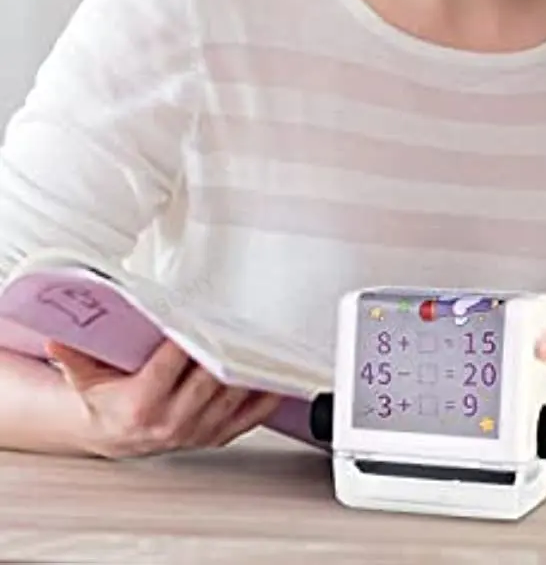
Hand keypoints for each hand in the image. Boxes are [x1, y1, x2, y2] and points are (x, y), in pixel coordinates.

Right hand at [48, 338, 281, 459]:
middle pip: (208, 379)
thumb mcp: (85, 375)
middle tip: (242, 325)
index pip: (171, 365)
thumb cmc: (107, 400)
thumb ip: (75, 355)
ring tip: (264, 343)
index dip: (188, 341)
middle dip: (224, 351)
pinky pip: (249, 416)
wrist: (115, 434)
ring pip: (231, 395)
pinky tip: (277, 376)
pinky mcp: (216, 435)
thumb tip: (57, 338)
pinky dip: (265, 396)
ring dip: (250, 370)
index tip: (201, 321)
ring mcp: (197, 431)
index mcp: (142, 403)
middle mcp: (171, 421)